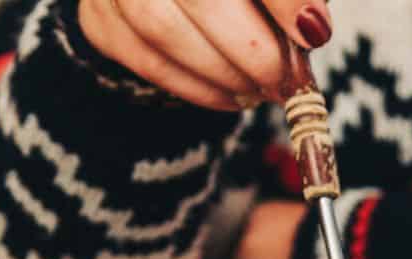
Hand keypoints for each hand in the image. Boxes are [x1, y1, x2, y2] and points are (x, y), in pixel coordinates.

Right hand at [77, 0, 332, 109]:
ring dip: (223, 73)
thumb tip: (312, 29)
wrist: (183, 1)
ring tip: (261, 90)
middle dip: (252, 49)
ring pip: (161, 27)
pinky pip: (143, 58)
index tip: (313, 33)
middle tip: (287, 80)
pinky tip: (231, 95)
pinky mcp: (97, 14)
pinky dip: (196, 87)